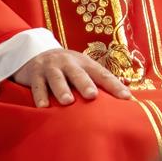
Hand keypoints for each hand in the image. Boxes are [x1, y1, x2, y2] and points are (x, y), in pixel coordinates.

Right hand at [11, 49, 131, 107]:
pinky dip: (39, 96)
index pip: (102, 74)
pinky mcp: (34, 74)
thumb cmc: (67, 68)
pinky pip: (37, 86)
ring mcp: (51, 68)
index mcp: (85, 63)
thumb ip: (100, 80)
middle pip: (78, 73)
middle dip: (85, 84)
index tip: (126, 98)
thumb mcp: (83, 68)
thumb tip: (127, 93)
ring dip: (62, 89)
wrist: (35, 53)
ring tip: (67, 101)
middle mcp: (69, 63)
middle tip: (92, 95)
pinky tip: (43, 107)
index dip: (114, 86)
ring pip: (56, 78)